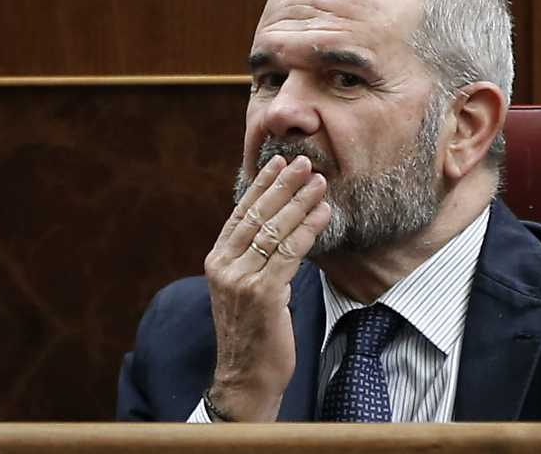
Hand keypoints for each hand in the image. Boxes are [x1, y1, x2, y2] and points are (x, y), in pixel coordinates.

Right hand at [203, 154, 331, 420]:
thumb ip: (253, 261)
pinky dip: (309, 229)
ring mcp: (241, 280)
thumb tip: (279, 228)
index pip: (240, 214)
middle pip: (256, 215)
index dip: (260, 186)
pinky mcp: (262, 294)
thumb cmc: (253, 336)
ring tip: (320, 182)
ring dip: (300, 202)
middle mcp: (223, 266)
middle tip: (304, 162)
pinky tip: (324, 214)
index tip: (277, 162)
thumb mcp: (245, 291)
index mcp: (217, 262)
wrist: (246, 379)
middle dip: (282, 185)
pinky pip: (290, 253)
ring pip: (274, 230)